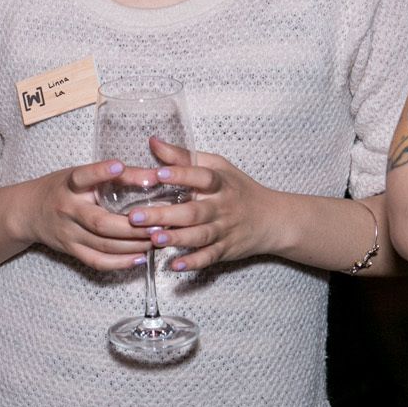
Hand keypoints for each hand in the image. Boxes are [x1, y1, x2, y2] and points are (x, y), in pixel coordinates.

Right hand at [17, 159, 158, 271]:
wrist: (28, 212)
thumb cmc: (61, 189)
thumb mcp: (79, 175)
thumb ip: (113, 176)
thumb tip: (155, 175)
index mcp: (69, 184)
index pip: (83, 176)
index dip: (100, 172)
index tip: (118, 165)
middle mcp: (67, 209)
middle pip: (101, 222)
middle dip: (133, 226)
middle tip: (159, 224)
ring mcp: (69, 233)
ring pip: (104, 245)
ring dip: (133, 245)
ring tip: (157, 240)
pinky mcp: (71, 251)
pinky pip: (98, 261)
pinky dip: (120, 262)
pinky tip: (140, 258)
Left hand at [119, 139, 278, 271]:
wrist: (271, 219)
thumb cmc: (237, 188)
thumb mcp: (217, 166)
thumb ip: (184, 156)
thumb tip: (153, 141)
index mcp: (220, 183)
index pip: (202, 177)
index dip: (181, 174)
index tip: (158, 174)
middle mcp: (222, 207)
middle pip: (194, 211)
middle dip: (165, 214)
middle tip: (136, 217)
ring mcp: (224, 230)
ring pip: (200, 235)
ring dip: (177, 238)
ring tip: (154, 238)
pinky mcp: (225, 250)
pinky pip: (209, 257)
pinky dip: (193, 262)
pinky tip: (174, 265)